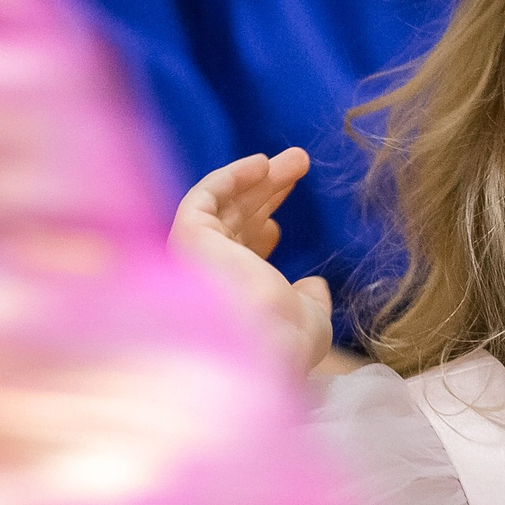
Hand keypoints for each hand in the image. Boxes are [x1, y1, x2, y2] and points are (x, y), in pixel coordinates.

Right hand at [171, 148, 336, 375]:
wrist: (258, 346)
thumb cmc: (284, 342)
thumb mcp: (310, 321)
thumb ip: (310, 301)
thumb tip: (315, 285)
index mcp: (231, 296)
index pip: (238, 256)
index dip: (259, 233)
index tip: (280, 224)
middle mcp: (208, 274)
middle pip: (236, 222)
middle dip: (267, 192)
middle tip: (299, 164)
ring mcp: (196, 255)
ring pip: (225, 205)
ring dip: (258, 178)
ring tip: (299, 158)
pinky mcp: (189, 235)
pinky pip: (206, 196)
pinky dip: (232, 176)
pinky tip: (263, 163)